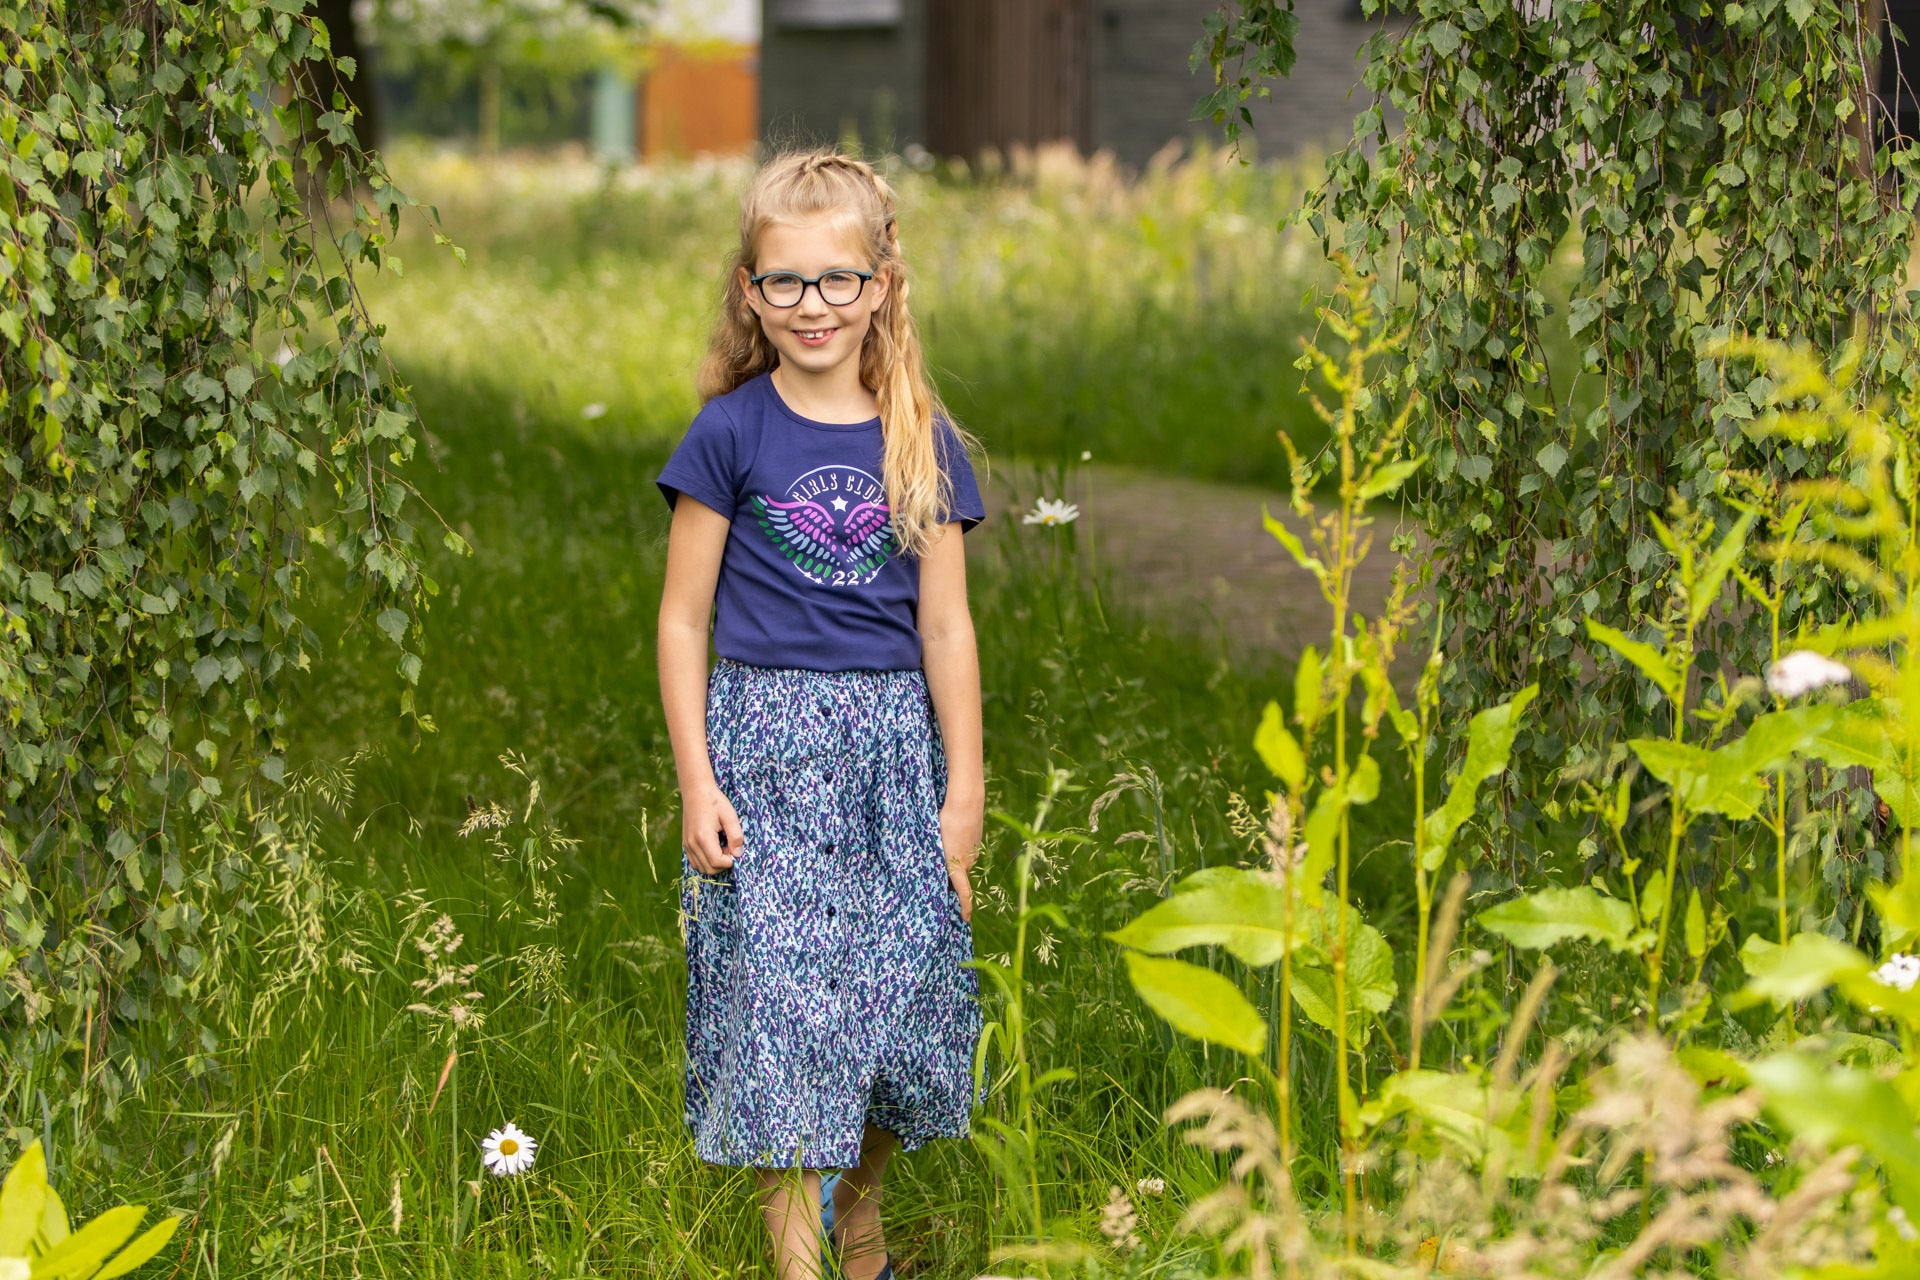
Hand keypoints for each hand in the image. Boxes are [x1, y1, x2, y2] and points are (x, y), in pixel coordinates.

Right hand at [680, 782, 744, 875]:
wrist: (696, 792)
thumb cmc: (715, 802)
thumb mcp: (730, 816)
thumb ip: (735, 836)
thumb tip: (737, 854)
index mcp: (703, 837)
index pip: (717, 862)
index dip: (729, 861)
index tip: (734, 849)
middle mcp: (692, 844)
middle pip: (709, 869)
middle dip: (723, 864)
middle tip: (729, 848)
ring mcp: (687, 845)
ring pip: (702, 868)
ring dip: (714, 863)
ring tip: (721, 847)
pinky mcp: (685, 844)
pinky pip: (695, 862)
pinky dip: (706, 861)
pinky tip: (713, 848)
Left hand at [940, 795, 983, 923]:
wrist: (966, 801)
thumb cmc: (946, 822)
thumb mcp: (934, 842)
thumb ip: (935, 858)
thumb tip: (932, 867)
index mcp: (957, 865)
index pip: (964, 892)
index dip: (965, 907)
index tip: (965, 918)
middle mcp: (968, 861)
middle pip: (958, 876)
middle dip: (949, 877)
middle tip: (936, 873)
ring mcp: (974, 850)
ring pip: (961, 861)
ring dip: (952, 859)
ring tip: (942, 846)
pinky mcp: (976, 840)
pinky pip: (965, 850)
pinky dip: (958, 848)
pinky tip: (951, 835)